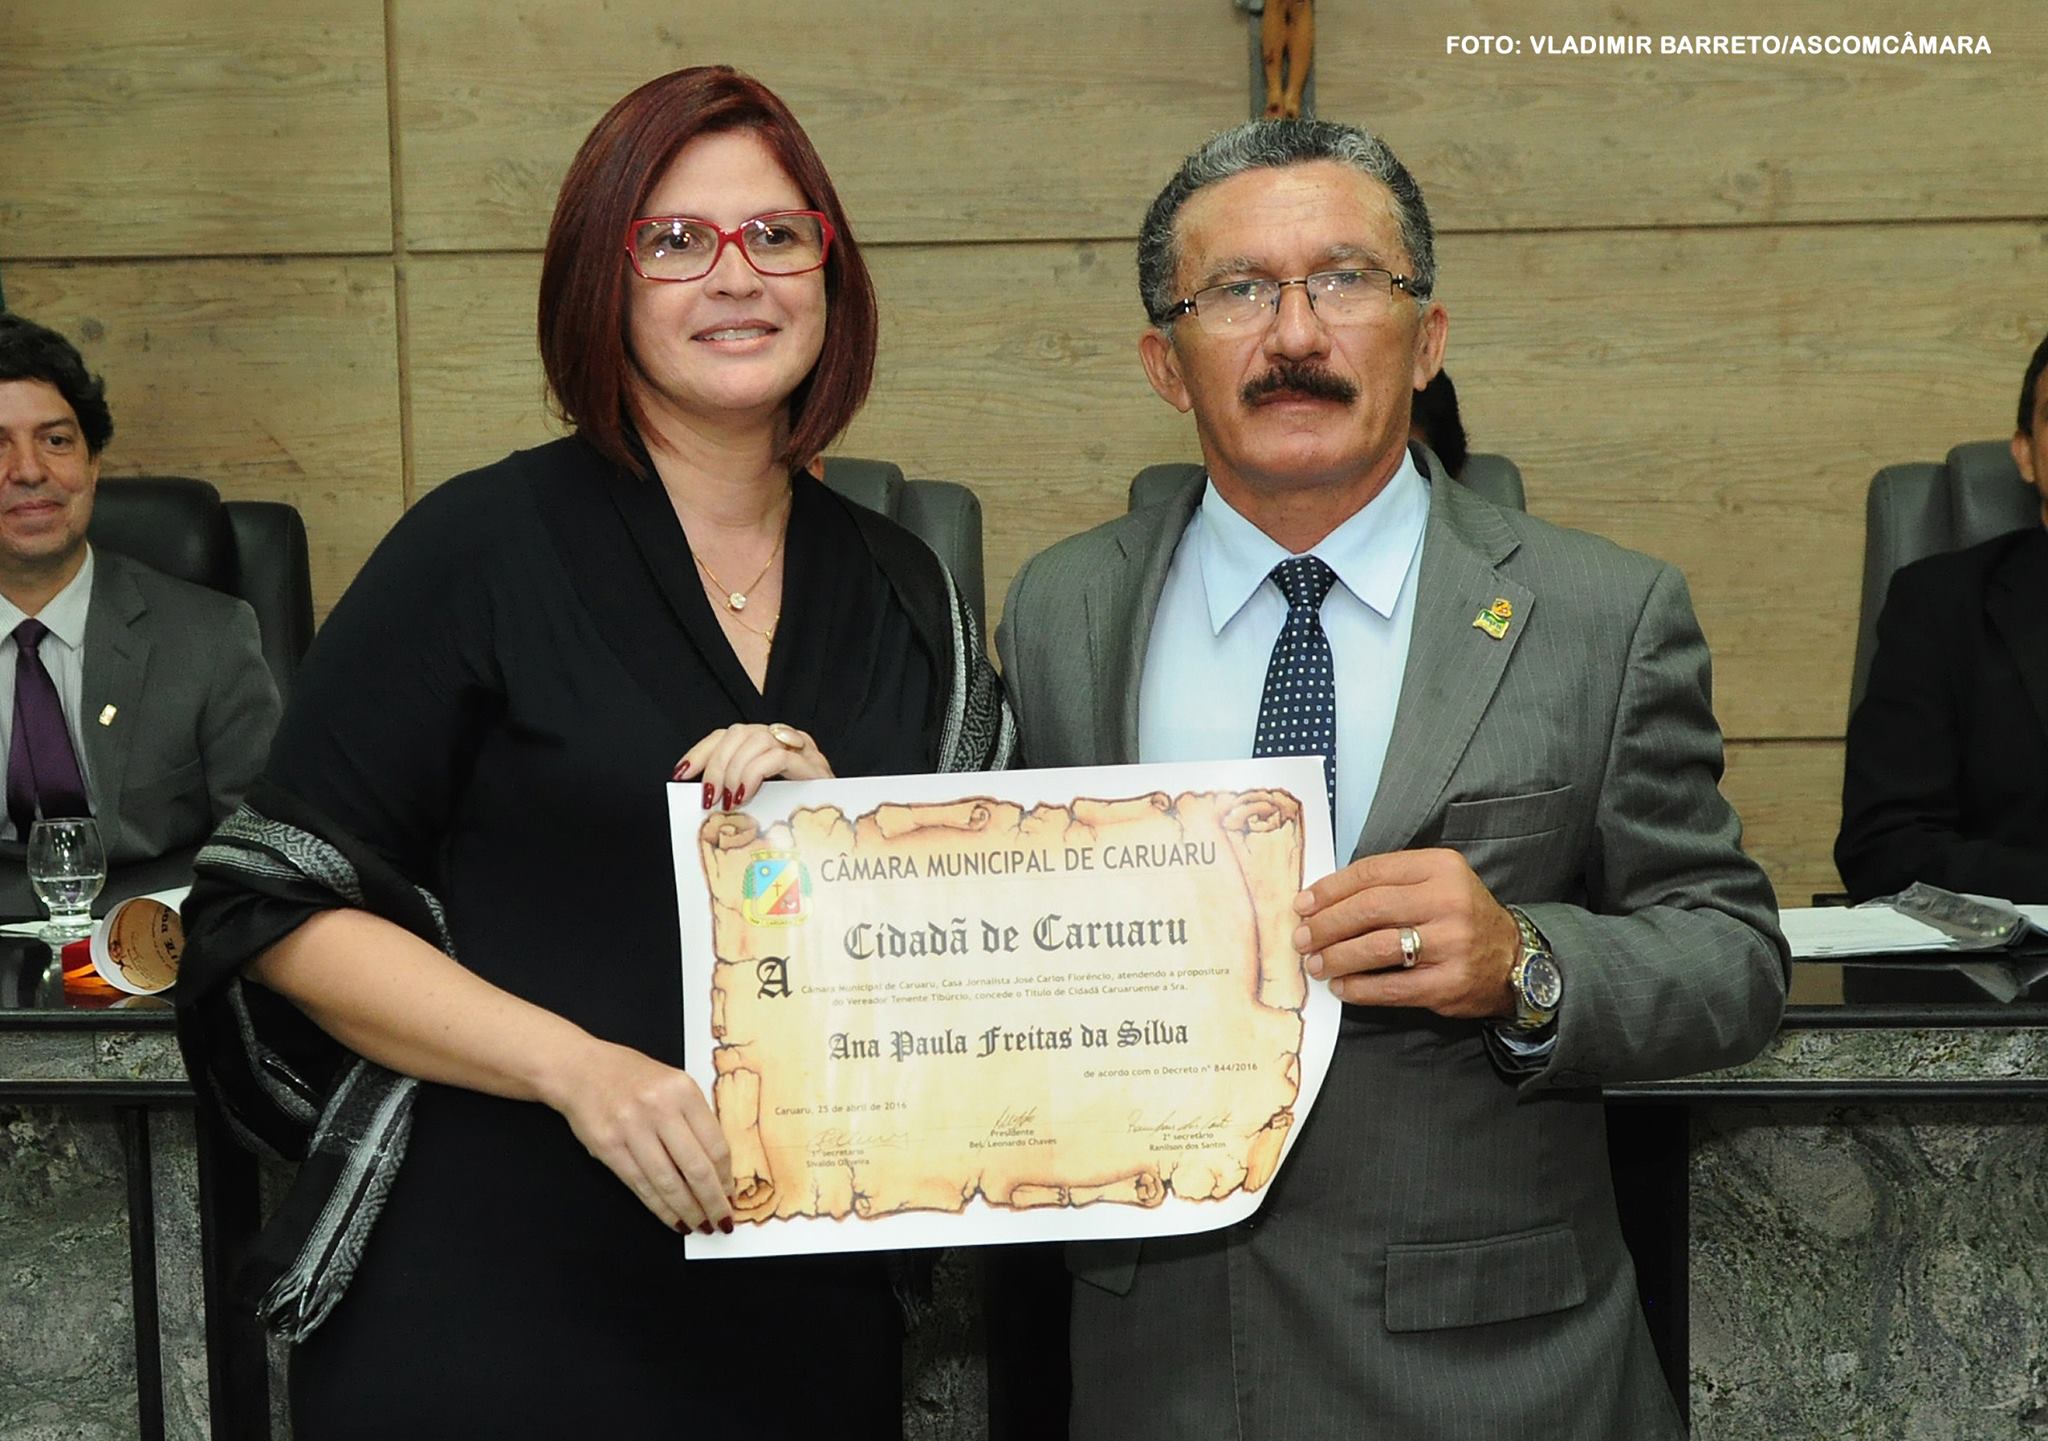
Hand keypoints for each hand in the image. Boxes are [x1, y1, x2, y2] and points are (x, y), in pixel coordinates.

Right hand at [547, 1038, 734, 1233]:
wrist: (581, 1069)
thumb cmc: (633, 1077)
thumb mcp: (673, 1085)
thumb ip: (695, 1118)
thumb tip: (718, 1168)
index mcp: (683, 1091)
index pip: (715, 1144)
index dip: (725, 1177)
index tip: (731, 1195)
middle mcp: (659, 1109)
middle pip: (696, 1167)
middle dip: (713, 1202)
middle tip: (723, 1222)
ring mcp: (631, 1129)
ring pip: (668, 1182)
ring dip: (688, 1210)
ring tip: (700, 1225)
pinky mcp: (608, 1147)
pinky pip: (640, 1185)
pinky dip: (660, 1208)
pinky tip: (674, 1219)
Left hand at [673, 723, 833, 809]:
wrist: (842, 837)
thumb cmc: (801, 823)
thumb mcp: (763, 804)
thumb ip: (739, 793)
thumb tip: (703, 798)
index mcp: (772, 746)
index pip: (730, 734)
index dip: (702, 751)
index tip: (681, 773)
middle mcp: (787, 740)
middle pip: (739, 732)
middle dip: (716, 764)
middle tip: (709, 796)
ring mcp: (803, 750)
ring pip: (755, 739)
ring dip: (733, 771)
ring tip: (729, 801)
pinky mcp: (814, 765)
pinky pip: (776, 757)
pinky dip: (754, 774)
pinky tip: (745, 795)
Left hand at [1293, 848, 1520, 1019]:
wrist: (1513, 959)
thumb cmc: (1459, 917)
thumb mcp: (1434, 883)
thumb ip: (1387, 884)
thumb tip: (1320, 901)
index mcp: (1440, 867)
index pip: (1372, 872)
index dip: (1330, 889)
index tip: (1302, 905)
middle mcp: (1449, 901)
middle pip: (1370, 908)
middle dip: (1326, 925)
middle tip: (1301, 938)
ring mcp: (1452, 943)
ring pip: (1376, 948)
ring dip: (1337, 957)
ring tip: (1316, 964)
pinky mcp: (1450, 983)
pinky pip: (1391, 987)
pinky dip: (1359, 988)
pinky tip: (1341, 987)